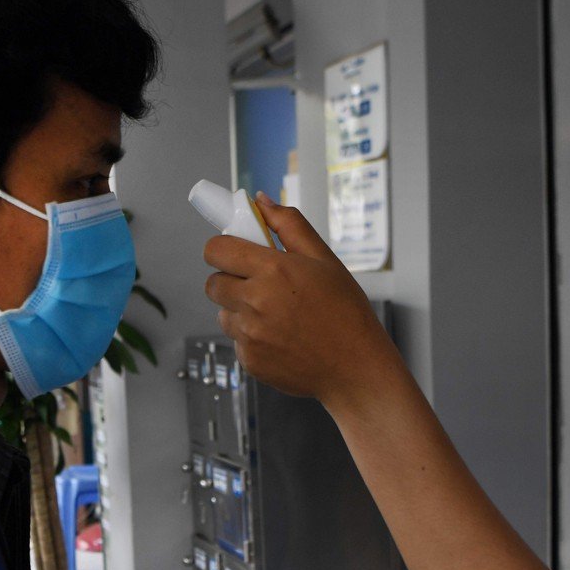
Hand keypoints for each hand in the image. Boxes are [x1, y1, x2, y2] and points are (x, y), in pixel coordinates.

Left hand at [203, 194, 402, 405]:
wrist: (356, 369)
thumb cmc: (345, 312)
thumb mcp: (324, 260)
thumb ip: (289, 225)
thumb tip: (260, 201)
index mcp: (273, 270)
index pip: (216, 250)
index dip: (223, 249)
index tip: (237, 252)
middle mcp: (255, 302)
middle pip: (213, 283)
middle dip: (231, 280)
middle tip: (260, 284)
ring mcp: (250, 335)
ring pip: (223, 313)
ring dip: (240, 310)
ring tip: (277, 315)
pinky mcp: (249, 361)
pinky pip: (237, 341)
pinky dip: (252, 337)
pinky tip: (281, 338)